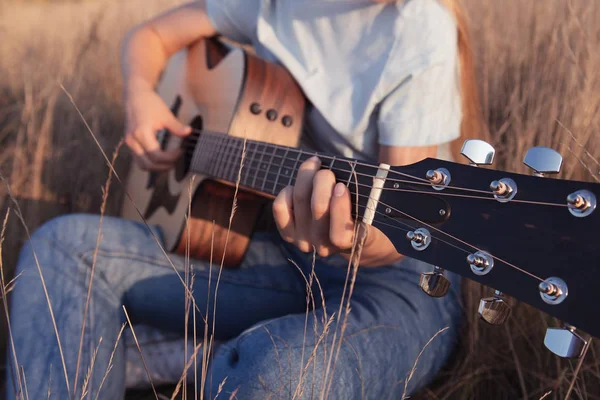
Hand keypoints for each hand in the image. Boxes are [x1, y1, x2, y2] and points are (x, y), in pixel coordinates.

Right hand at [124, 86, 191, 170]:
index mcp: (142, 133)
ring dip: (156, 167)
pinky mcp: (129, 143)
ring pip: (142, 165)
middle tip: (177, 161)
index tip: (181, 152)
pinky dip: (150, 163)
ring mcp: (129, 143)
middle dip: (164, 166)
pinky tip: (162, 159)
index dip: (171, 158)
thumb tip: (189, 132)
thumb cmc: (151, 103)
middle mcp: (133, 140)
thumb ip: (176, 127)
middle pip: (148, 164)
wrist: (135, 95)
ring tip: (170, 162)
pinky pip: (139, 159)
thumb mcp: (165, 114)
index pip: (157, 155)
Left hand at [273, 156, 402, 264]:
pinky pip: (281, 208)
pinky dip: (287, 192)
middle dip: (322, 180)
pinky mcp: (289, 235)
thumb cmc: (366, 214)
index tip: (341, 186)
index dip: (339, 207)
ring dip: (306, 177)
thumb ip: (369, 197)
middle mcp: (325, 246)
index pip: (339, 235)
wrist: (352, 239)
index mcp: (350, 243)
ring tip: (315, 165)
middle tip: (328, 170)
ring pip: (300, 201)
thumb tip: (357, 174)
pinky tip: (296, 185)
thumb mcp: (374, 209)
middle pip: (317, 208)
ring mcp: (305, 242)